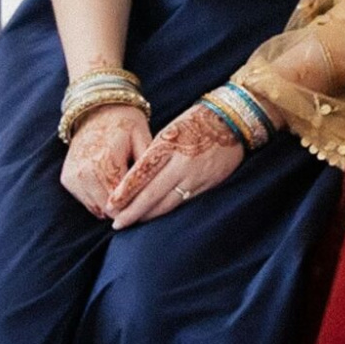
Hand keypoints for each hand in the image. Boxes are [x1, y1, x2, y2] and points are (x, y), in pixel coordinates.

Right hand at [62, 104, 150, 217]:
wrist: (97, 109)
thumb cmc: (127, 124)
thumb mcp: (143, 139)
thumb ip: (146, 167)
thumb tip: (152, 194)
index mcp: (105, 160)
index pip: (121, 201)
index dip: (136, 206)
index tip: (148, 203)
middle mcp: (84, 171)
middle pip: (108, 209)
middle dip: (126, 208)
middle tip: (139, 198)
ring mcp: (73, 176)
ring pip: (97, 209)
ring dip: (112, 205)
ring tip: (126, 190)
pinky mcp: (67, 179)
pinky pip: (87, 202)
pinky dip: (100, 199)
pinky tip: (111, 184)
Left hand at [106, 102, 246, 227]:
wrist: (233, 120)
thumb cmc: (196, 122)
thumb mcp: (170, 131)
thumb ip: (155, 153)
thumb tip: (135, 178)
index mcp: (168, 145)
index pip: (141, 174)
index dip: (125, 192)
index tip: (111, 205)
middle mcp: (181, 163)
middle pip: (152, 194)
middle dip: (132, 211)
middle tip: (116, 223)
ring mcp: (196, 176)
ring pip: (168, 202)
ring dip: (148, 215)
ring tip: (132, 222)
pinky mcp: (208, 184)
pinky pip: (184, 201)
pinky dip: (168, 210)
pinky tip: (157, 215)